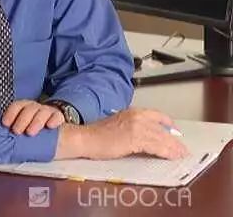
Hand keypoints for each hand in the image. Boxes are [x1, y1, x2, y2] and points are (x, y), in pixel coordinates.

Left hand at [2, 100, 64, 135]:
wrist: (52, 125)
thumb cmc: (31, 126)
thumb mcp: (22, 126)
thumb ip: (14, 128)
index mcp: (24, 107)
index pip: (17, 106)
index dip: (10, 113)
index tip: (5, 124)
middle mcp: (35, 107)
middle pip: (29, 108)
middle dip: (22, 119)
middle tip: (16, 131)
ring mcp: (47, 111)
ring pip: (42, 112)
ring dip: (35, 121)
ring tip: (30, 132)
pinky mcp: (58, 117)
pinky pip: (57, 116)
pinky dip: (54, 120)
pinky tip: (50, 126)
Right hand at [56, 108, 188, 159]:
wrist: (86, 137)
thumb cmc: (97, 134)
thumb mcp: (117, 125)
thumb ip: (131, 126)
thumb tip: (143, 135)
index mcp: (132, 112)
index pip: (155, 115)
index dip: (167, 122)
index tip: (174, 129)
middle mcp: (136, 116)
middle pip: (161, 128)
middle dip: (173, 138)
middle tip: (182, 147)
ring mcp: (136, 127)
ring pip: (161, 137)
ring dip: (173, 147)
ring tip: (181, 153)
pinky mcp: (135, 138)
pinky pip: (156, 146)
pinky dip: (166, 152)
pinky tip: (172, 156)